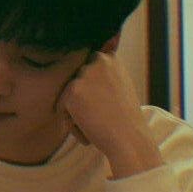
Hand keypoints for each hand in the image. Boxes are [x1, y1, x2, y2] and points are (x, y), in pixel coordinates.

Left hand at [57, 52, 162, 177]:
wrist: (130, 139)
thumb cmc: (126, 118)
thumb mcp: (120, 86)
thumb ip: (105, 73)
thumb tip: (102, 52)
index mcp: (109, 58)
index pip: (86, 71)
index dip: (92, 93)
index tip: (106, 106)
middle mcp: (96, 60)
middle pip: (75, 83)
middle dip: (83, 102)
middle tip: (104, 116)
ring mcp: (83, 75)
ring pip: (68, 96)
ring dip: (77, 113)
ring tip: (98, 123)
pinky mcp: (71, 91)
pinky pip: (62, 109)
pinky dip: (72, 124)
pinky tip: (90, 129)